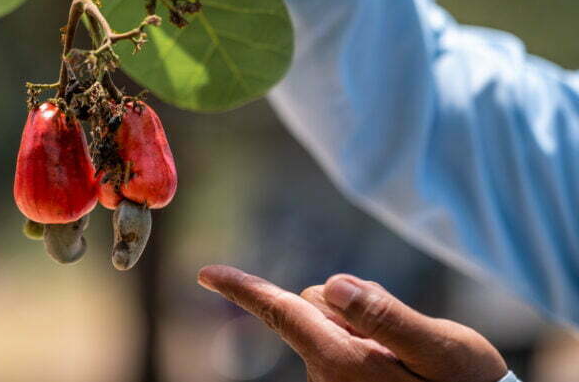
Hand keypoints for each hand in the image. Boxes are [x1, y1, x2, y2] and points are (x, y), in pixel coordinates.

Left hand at [198, 265, 508, 381]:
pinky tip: (400, 362)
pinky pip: (343, 339)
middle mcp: (325, 373)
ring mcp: (332, 381)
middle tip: (404, 334)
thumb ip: (384, 317)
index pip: (281, 313)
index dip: (244, 289)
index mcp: (341, 361)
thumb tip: (333, 285)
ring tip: (409, 355)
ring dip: (361, 324)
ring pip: (330, 321)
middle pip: (312, 306)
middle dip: (344, 304)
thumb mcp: (438, 349)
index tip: (206, 273)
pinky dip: (365, 338)